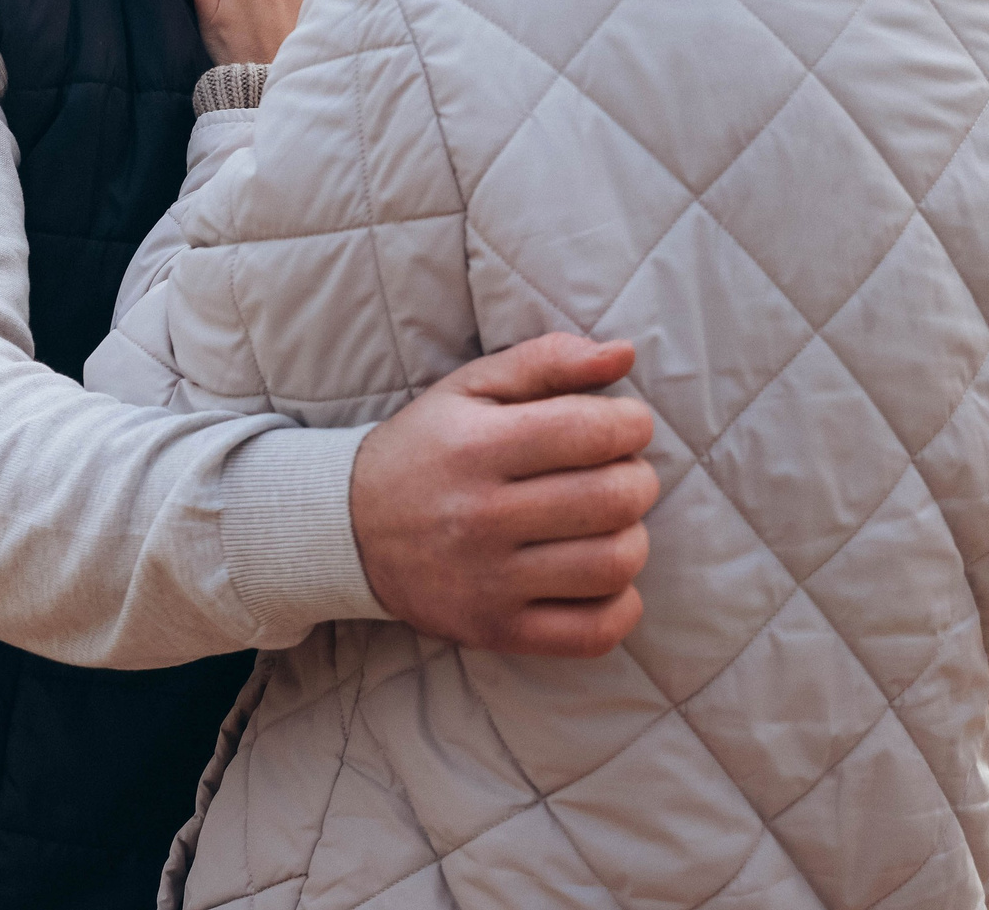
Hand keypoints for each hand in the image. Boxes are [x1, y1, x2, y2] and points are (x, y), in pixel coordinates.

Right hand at [350, 333, 660, 657]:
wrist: (351, 528)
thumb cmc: (427, 448)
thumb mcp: (471, 387)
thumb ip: (548, 361)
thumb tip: (624, 354)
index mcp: (477, 445)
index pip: (593, 432)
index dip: (631, 424)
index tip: (622, 425)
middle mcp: (482, 516)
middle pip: (614, 499)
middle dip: (637, 478)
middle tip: (618, 472)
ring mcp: (489, 581)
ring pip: (613, 565)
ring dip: (631, 538)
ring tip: (606, 523)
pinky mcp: (496, 630)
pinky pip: (594, 633)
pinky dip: (620, 605)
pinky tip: (600, 577)